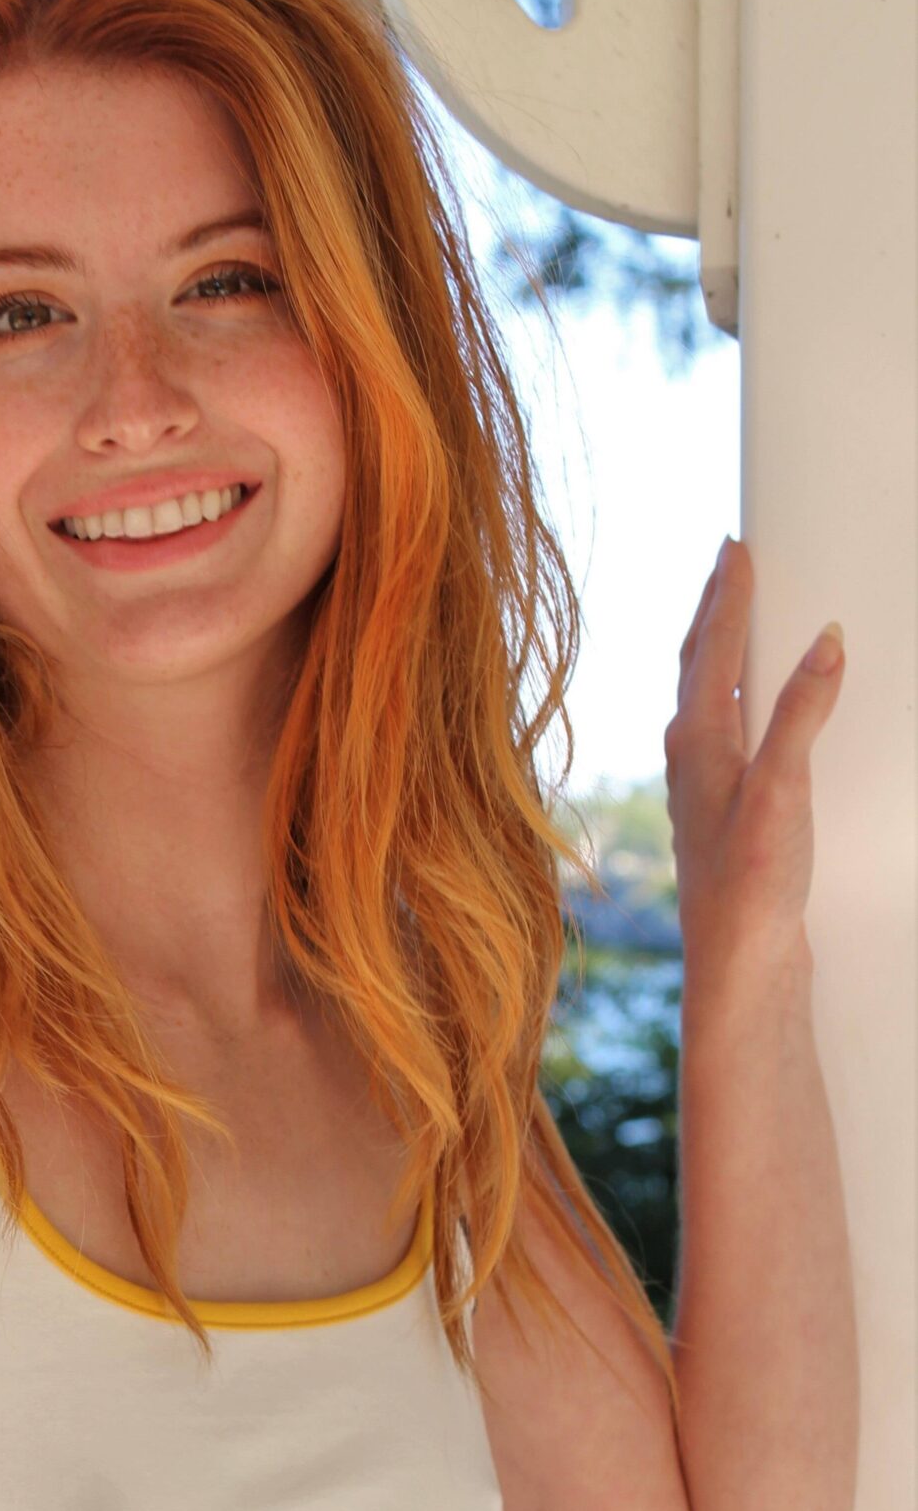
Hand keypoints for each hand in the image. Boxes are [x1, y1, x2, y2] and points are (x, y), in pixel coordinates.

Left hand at [664, 536, 844, 979]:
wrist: (739, 965)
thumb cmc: (751, 884)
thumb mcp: (784, 790)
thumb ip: (801, 715)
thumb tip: (824, 643)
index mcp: (696, 741)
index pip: (716, 647)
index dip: (731, 594)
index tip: (739, 545)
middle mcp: (687, 758)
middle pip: (698, 664)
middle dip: (715, 609)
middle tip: (730, 560)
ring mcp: (698, 786)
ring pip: (704, 697)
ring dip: (718, 650)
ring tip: (732, 615)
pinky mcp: (718, 813)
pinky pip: (719, 729)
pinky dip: (731, 696)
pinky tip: (743, 712)